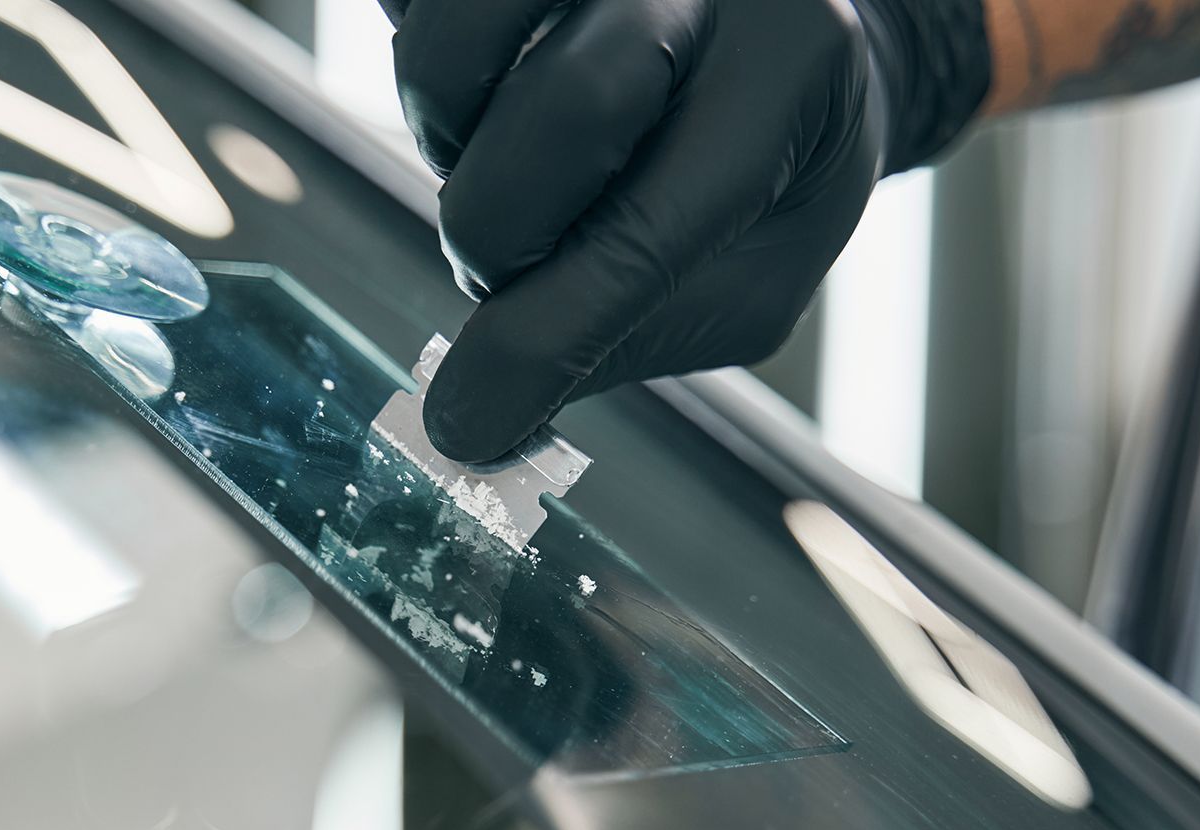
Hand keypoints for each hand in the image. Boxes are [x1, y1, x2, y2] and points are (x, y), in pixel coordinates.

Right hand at [380, 0, 989, 461]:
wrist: (776, 44)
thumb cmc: (766, 176)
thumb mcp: (746, 279)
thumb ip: (629, 340)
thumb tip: (478, 418)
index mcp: (791, 74)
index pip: (649, 230)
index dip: (540, 342)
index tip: (469, 420)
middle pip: (559, 111)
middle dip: (501, 238)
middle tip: (516, 271)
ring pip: (453, 55)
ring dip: (448, 156)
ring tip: (510, 176)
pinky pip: (408, 8)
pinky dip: (432, 87)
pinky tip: (491, 104)